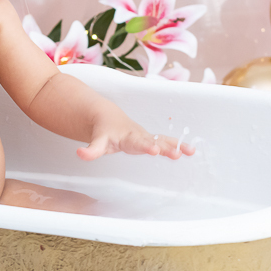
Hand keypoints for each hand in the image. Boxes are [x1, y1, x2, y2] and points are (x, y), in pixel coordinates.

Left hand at [77, 119, 195, 160]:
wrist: (108, 117)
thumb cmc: (104, 130)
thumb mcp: (97, 141)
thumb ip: (91, 149)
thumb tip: (80, 154)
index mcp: (127, 136)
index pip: (137, 142)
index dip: (145, 146)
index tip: (154, 150)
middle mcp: (139, 135)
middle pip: (153, 141)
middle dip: (163, 147)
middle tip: (174, 153)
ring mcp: (146, 136)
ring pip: (162, 140)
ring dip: (176, 146)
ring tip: (190, 152)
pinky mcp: (151, 139)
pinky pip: (166, 141)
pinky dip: (178, 145)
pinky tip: (191, 151)